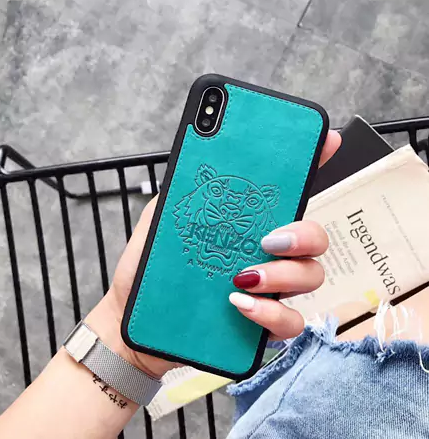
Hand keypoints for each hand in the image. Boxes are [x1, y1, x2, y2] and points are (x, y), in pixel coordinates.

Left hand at [86, 130, 340, 376]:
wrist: (137, 323)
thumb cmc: (152, 272)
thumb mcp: (161, 224)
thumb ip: (182, 195)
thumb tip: (202, 163)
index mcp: (248, 226)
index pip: (287, 194)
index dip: (313, 164)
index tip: (328, 140)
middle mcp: (267, 255)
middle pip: (315, 238)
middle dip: (304, 235)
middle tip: (269, 239)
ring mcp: (269, 291)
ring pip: (311, 277)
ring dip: (283, 275)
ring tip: (244, 275)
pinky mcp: (261, 325)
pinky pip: (289, 322)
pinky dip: (270, 313)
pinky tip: (239, 303)